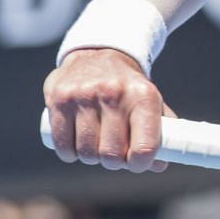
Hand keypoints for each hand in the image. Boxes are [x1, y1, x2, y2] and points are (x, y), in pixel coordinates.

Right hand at [41, 49, 176, 172]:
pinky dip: (69, 153)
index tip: (135, 164)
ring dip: (90, 158)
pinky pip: (62, 144)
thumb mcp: (151, 100)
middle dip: (113, 162)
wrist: (98, 53)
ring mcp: (84, 95)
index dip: (139, 164)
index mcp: (143, 96)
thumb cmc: (128, 87)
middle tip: (113, 154)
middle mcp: (114, 93)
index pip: (144, 147)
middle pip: (111, 154)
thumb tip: (159, 165)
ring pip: (86, 151)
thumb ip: (159, 132)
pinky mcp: (60, 98)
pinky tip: (75, 147)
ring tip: (95, 147)